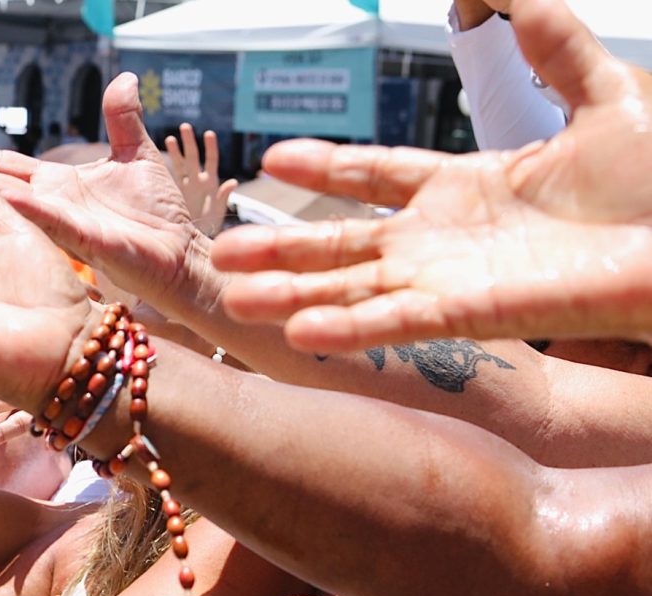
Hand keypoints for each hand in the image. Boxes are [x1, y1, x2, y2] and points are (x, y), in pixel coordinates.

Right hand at [0, 73, 211, 321]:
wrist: (180, 253)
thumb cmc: (159, 215)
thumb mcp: (138, 155)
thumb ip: (122, 120)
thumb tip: (123, 79)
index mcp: (57, 185)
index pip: (3, 167)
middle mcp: (50, 204)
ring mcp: (62, 223)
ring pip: (6, 202)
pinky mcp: (82, 238)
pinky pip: (46, 218)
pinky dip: (19, 205)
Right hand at [164, 123, 237, 237]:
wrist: (194, 241)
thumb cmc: (209, 227)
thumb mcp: (218, 212)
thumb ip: (224, 196)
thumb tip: (233, 181)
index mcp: (211, 183)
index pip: (211, 160)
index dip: (210, 147)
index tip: (208, 133)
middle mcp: (197, 181)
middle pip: (193, 157)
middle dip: (189, 142)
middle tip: (185, 126)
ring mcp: (184, 185)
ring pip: (179, 164)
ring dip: (175, 151)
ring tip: (170, 138)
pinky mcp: (173, 192)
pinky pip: (169, 176)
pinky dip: (165, 166)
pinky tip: (157, 156)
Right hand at [212, 0, 651, 349]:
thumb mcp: (601, 93)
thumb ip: (549, 36)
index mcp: (468, 189)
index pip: (377, 179)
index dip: (327, 170)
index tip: (274, 157)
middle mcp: (446, 241)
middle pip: (343, 245)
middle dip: (281, 249)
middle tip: (224, 252)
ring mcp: (452, 281)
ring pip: (352, 288)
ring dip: (291, 293)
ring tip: (235, 296)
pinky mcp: (470, 316)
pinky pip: (394, 322)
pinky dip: (346, 328)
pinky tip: (299, 329)